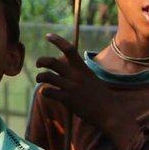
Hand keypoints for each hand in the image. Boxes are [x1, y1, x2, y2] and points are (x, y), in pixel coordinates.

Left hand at [36, 35, 134, 149]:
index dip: (57, 41)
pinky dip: (44, 91)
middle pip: (52, 62)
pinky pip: (48, 92)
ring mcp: (71, 87)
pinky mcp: (68, 100)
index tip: (48, 35)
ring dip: (39, 77)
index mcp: (83, 69)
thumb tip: (67, 66)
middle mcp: (76, 76)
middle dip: (41, 61)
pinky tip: (45, 93)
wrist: (110, 113)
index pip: (69, 49)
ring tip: (39, 79)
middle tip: (38, 64)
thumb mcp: (92, 78)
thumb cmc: (101, 96)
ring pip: (47, 76)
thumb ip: (79, 71)